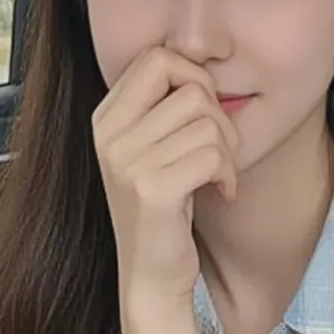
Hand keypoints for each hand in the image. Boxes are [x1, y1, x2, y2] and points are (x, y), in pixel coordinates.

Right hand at [92, 45, 239, 305]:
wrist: (150, 275)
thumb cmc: (162, 209)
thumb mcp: (150, 150)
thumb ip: (162, 107)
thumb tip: (199, 66)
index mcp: (105, 119)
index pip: (157, 58)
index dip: (193, 77)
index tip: (201, 114)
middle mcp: (110, 137)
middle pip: (190, 87)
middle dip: (219, 117)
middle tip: (218, 151)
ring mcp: (127, 164)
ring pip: (208, 123)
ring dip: (227, 151)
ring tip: (216, 175)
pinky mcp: (152, 191)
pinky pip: (213, 155)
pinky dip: (228, 175)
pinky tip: (220, 192)